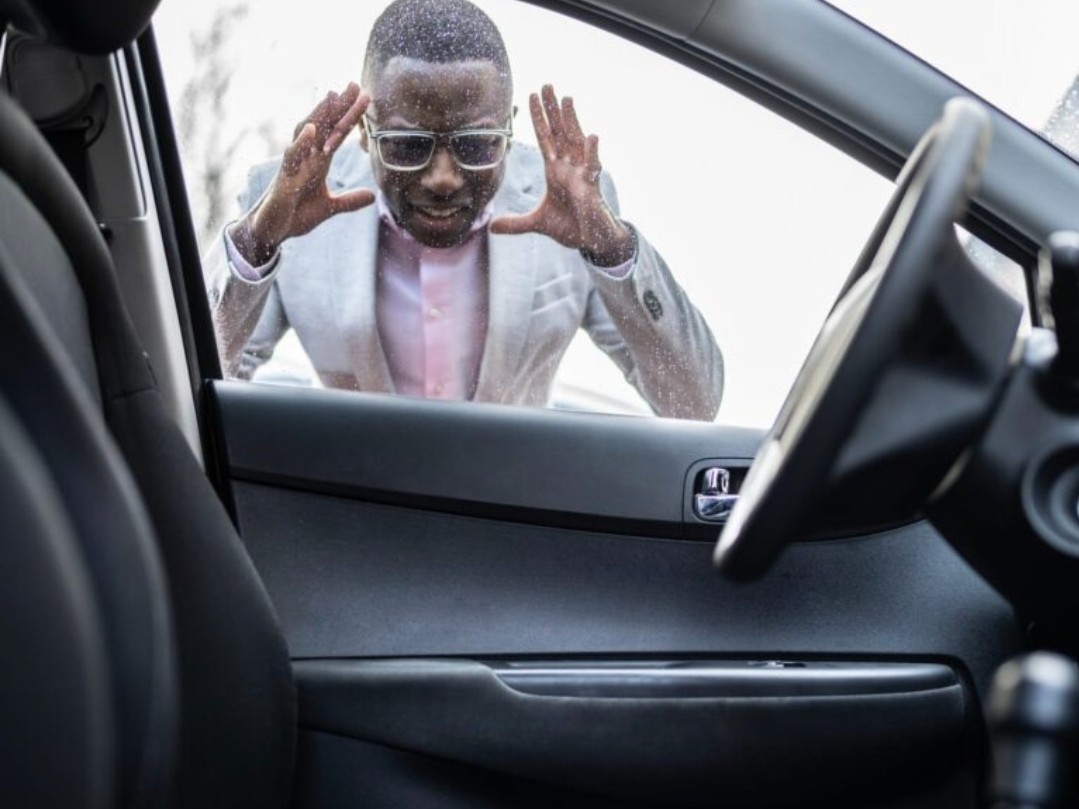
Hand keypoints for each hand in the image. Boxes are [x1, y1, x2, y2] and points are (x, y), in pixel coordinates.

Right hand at [230, 82, 374, 265]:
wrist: (272, 231)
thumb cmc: (295, 215)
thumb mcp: (329, 208)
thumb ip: (349, 201)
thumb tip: (372, 196)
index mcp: (318, 162)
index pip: (338, 134)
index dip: (351, 116)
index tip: (365, 97)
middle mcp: (307, 158)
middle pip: (325, 126)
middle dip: (339, 106)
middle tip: (354, 84)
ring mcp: (295, 165)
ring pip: (307, 134)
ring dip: (319, 115)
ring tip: (332, 95)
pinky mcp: (284, 178)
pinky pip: (292, 156)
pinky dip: (302, 142)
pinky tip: (312, 128)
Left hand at [490, 85, 633, 266]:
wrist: (589, 241)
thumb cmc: (569, 226)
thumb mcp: (537, 223)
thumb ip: (516, 223)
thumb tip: (492, 228)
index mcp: (555, 171)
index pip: (544, 138)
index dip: (538, 118)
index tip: (532, 96)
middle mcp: (568, 167)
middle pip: (559, 132)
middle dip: (552, 110)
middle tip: (546, 85)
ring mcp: (581, 175)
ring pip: (576, 142)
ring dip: (572, 121)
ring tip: (567, 99)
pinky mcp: (591, 188)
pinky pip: (593, 167)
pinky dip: (592, 152)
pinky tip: (592, 136)